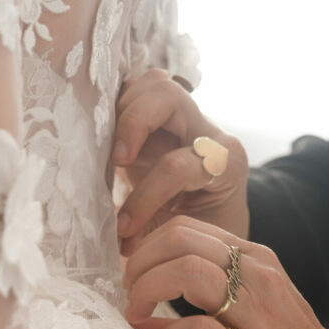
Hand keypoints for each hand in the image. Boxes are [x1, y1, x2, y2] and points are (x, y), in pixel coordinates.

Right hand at [112, 69, 249, 253]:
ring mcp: (182, 120)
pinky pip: (135, 93)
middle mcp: (206, 132)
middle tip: (115, 161)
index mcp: (225, 163)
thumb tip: (117, 244)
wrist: (214, 226)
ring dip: (121, 112)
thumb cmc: (202, 238)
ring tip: (108, 150)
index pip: (175, 165)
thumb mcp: (188, 241)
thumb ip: (160, 237)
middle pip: (168, 95)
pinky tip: (103, 136)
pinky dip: (114, 107)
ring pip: (151, 84)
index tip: (123, 228)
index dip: (144, 198)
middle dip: (133, 124)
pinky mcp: (158, 119)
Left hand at [123, 214, 328, 328]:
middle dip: (140, 265)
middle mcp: (256, 276)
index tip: (134, 279)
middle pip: (181, 239)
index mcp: (254, 260)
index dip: (148, 249)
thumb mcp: (250, 312)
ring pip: (186, 271)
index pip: (187, 228)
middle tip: (129, 297)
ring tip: (136, 315)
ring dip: (146, 290)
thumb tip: (142, 315)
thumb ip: (204, 303)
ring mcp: (256, 312)